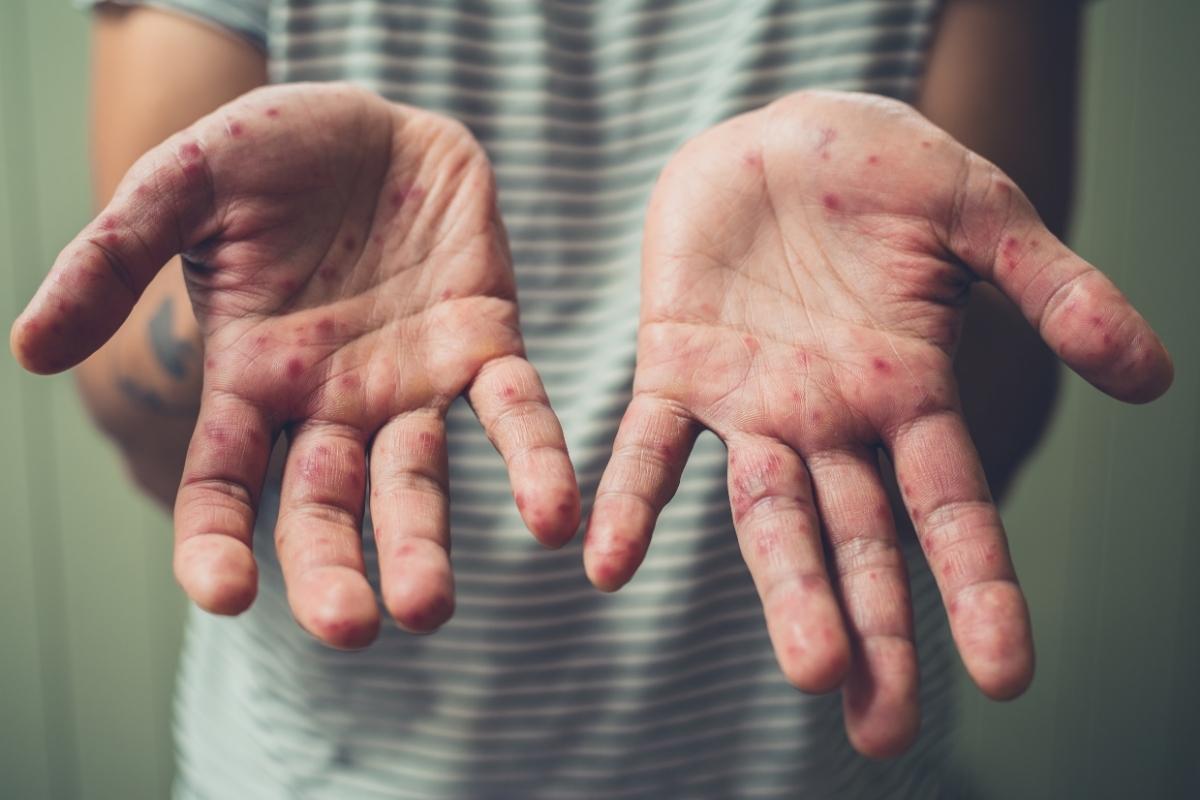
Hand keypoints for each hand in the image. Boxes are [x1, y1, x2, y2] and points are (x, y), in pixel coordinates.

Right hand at [11, 83, 579, 646]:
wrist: (379, 121)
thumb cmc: (272, 152)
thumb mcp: (182, 184)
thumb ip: (115, 257)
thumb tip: (29, 350)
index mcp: (251, 378)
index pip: (223, 484)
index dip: (217, 541)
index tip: (223, 594)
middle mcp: (331, 401)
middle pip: (326, 506)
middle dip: (335, 570)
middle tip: (353, 629)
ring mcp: (411, 382)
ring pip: (417, 480)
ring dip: (426, 544)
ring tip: (431, 607)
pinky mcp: (485, 344)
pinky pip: (514, 412)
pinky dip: (534, 462)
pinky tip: (553, 517)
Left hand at [583, 91, 1171, 755]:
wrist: (773, 134)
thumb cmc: (880, 169)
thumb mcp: (979, 213)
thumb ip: (1053, 289)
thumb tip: (1151, 379)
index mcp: (908, 392)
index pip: (950, 508)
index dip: (976, 587)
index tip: (1004, 675)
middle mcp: (830, 419)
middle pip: (857, 541)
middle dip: (871, 629)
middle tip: (876, 728)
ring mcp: (751, 401)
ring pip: (764, 514)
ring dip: (781, 588)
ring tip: (806, 669)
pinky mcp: (674, 365)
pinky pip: (647, 446)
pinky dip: (631, 502)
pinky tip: (606, 562)